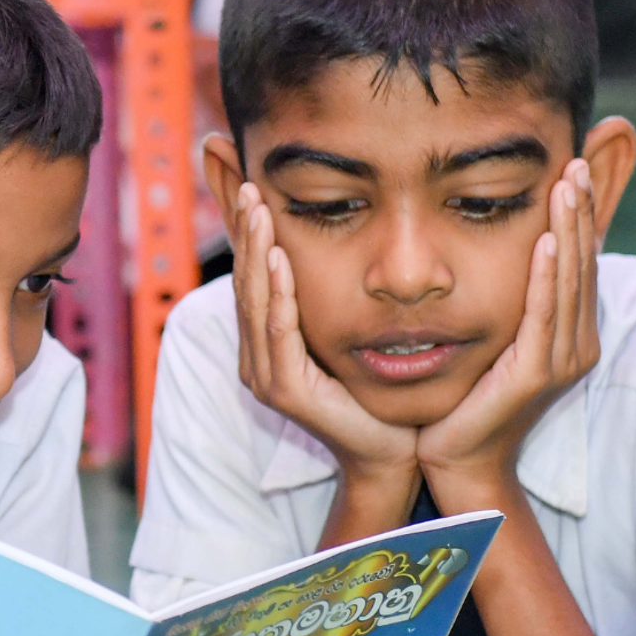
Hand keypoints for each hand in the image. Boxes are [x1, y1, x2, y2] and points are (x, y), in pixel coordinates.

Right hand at [229, 182, 418, 472]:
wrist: (391, 452)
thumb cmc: (375, 393)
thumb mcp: (348, 331)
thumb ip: (334, 295)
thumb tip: (332, 246)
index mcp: (266, 342)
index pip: (251, 275)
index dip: (244, 230)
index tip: (244, 183)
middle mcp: (256, 356)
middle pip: (245, 281)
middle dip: (244, 229)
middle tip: (245, 183)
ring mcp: (266, 375)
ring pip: (255, 300)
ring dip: (256, 251)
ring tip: (259, 209)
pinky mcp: (285, 390)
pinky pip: (280, 331)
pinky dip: (279, 293)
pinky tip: (280, 259)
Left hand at [415, 160, 603, 477]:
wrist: (460, 459)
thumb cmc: (470, 399)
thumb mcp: (496, 337)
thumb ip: (509, 299)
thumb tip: (509, 252)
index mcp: (571, 334)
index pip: (579, 263)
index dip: (579, 217)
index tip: (573, 169)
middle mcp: (577, 345)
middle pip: (581, 264)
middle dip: (580, 211)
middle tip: (577, 162)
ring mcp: (561, 360)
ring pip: (568, 281)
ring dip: (568, 229)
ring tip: (567, 184)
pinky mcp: (537, 374)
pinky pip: (543, 313)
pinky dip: (545, 274)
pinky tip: (544, 239)